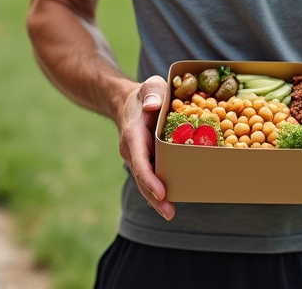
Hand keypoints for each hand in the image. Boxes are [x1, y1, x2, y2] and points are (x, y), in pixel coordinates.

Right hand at [116, 74, 174, 220]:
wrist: (131, 103)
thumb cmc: (145, 94)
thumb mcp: (150, 86)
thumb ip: (152, 93)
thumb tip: (153, 106)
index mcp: (133, 134)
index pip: (139, 159)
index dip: (149, 177)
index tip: (161, 191)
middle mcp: (132, 150)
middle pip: (141, 177)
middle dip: (153, 196)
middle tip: (168, 211)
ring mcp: (138, 158)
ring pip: (145, 181)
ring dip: (156, 199)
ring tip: (170, 213)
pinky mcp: (147, 161)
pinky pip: (151, 177)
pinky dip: (158, 191)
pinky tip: (170, 203)